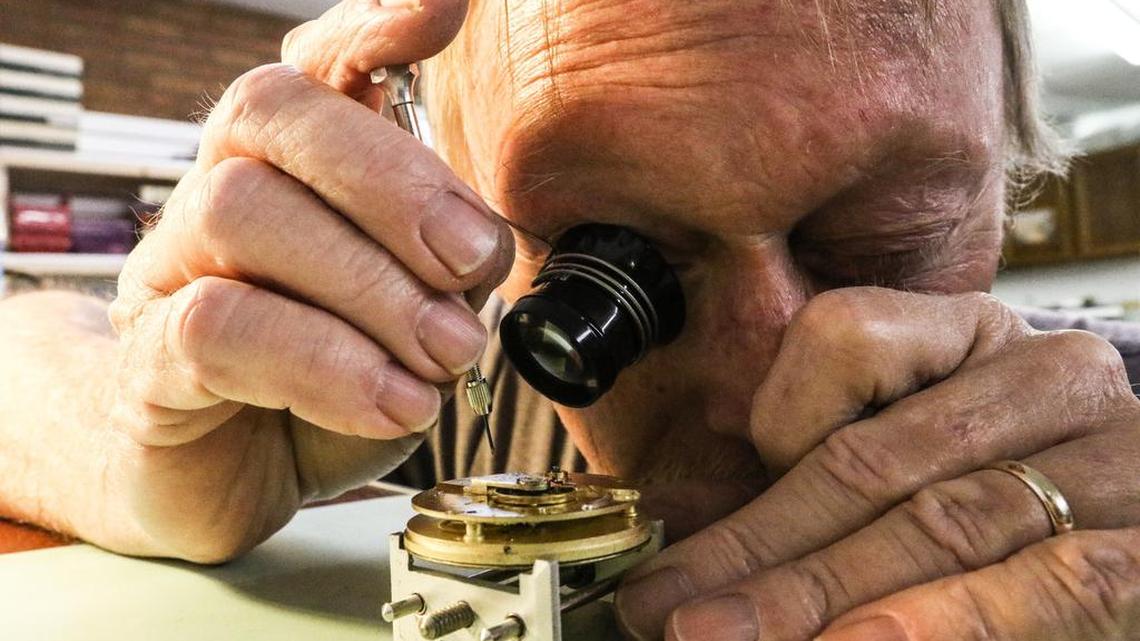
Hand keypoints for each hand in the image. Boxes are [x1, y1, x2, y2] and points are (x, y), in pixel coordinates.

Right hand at [102, 0, 512, 561]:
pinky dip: (327, 364)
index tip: (445, 10)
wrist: (227, 476)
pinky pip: (218, 328)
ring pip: (245, 212)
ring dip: (373, 289)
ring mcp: (172, 269)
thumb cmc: (329, 381)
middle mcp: (220, 192)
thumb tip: (481, 248)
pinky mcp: (150, 361)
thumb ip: (444, 269)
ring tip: (446, 356)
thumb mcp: (411, 318)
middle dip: (394, 182)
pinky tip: (395, 403)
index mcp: (293, 169)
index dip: (373, 28)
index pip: (317, 68)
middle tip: (473, 263)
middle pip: (275, 115)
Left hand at [614, 288, 1139, 639]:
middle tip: (668, 611)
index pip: (846, 338)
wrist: (1129, 527)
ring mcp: (1114, 452)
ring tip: (732, 636)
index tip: (687, 514)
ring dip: (823, 593)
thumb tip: (679, 524)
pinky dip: (952, 620)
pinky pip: (1052, 580)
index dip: (767, 426)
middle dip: (760, 550)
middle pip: (873, 459)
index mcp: (969, 334)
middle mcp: (1045, 373)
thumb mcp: (911, 461)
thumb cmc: (1008, 502)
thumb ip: (814, 481)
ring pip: (943, 522)